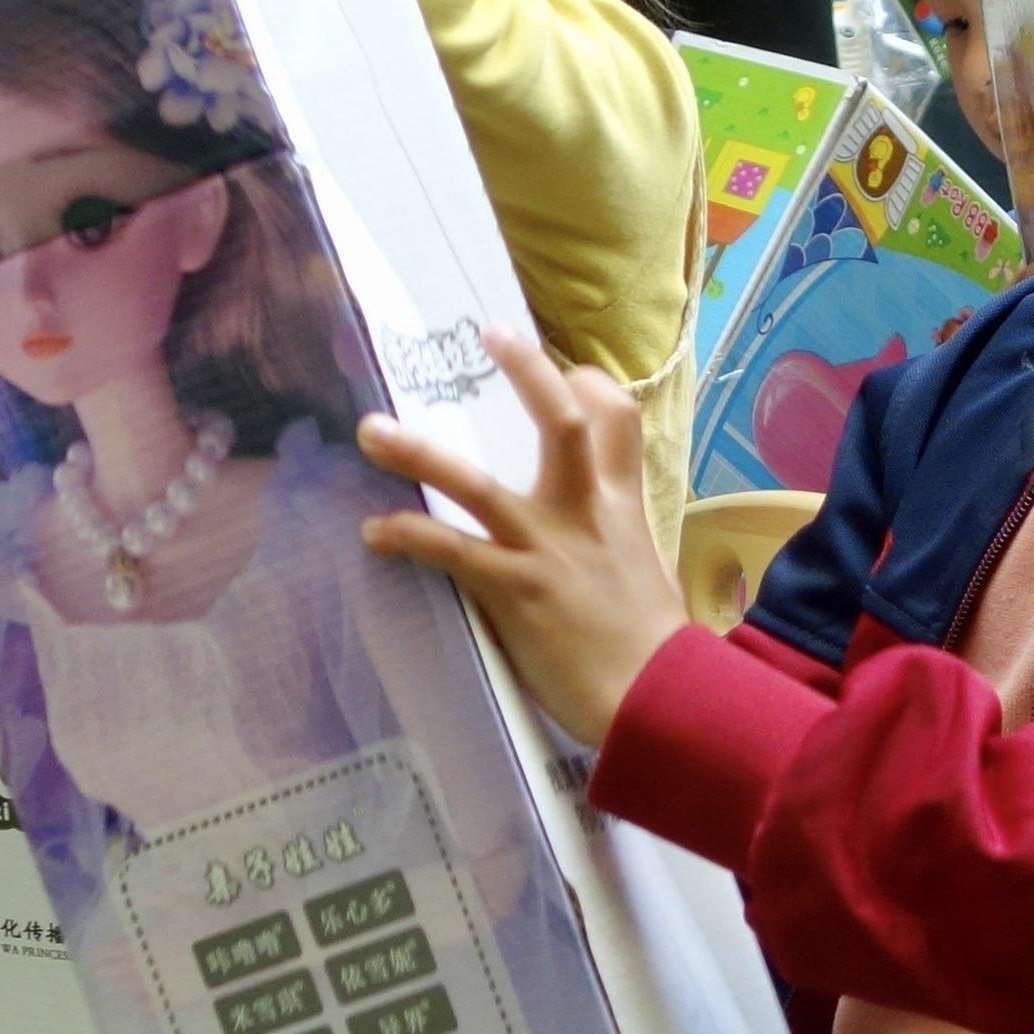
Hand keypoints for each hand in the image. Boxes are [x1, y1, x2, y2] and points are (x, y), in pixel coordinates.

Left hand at [352, 330, 686, 748]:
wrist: (660, 699)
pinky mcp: (516, 591)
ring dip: (419, 455)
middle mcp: (585, 513)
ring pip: (477, 484)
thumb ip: (617, 541)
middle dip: (527, 371)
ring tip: (372, 431)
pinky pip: (451, 553)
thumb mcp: (647, 572)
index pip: (617, 419)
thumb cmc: (654, 648)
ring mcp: (547, 548)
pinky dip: (408, 538)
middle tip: (491, 334)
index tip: (564, 372)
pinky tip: (375, 534)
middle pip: (561, 420)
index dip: (588, 385)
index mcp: (622, 506)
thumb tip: (597, 542)